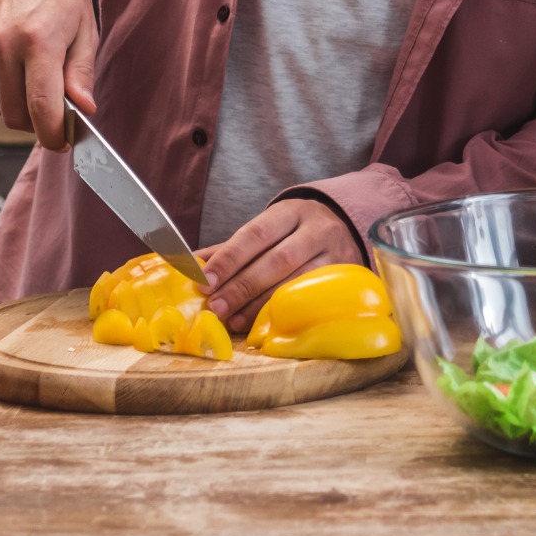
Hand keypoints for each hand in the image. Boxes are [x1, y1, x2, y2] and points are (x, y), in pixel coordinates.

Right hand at [0, 0, 97, 151]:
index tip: (63, 142)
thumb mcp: (84, 25)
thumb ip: (81, 71)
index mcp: (39, 40)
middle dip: (36, 124)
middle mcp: (4, 44)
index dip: (53, 134)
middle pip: (15, 115)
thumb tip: (83, 109)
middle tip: (54, 113)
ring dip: (18, 105)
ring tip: (36, 80)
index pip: (42, 107)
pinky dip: (2, 86)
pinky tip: (16, 62)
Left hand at [200, 197, 362, 330]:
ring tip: (232, 319)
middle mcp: (316, 229)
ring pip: (295, 281)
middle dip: (242, 286)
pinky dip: (283, 312)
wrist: (346, 230)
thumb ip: (231, 249)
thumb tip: (190, 265)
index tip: (205, 280)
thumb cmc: (294, 234)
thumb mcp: (268, 230)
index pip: (256, 234)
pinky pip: (311, 299)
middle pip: (276, 260)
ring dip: (259, 304)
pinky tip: (261, 323)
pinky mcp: (344, 278)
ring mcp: (334, 254)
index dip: (229, 258)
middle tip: (215, 306)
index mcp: (290, 212)